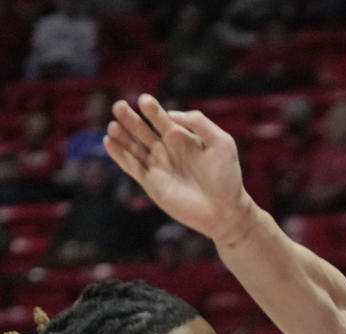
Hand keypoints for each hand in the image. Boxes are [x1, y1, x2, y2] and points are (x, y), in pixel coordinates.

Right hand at [104, 95, 249, 244]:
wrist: (226, 211)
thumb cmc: (227, 177)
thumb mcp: (221, 142)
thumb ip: (199, 123)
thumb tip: (170, 115)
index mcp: (181, 137)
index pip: (161, 118)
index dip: (152, 109)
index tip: (144, 101)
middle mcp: (167, 150)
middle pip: (142, 129)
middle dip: (130, 118)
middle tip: (118, 106)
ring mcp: (158, 167)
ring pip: (134, 147)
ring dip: (122, 135)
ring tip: (112, 125)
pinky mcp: (152, 184)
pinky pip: (132, 167)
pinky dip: (120, 155)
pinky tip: (109, 142)